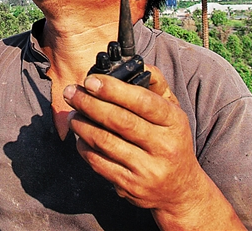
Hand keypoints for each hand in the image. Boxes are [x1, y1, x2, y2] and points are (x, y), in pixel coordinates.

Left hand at [63, 66, 243, 229]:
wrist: (179, 189)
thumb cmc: (170, 140)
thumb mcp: (172, 111)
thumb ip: (155, 85)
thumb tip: (133, 63)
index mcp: (174, 123)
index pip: (143, 102)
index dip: (114, 89)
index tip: (91, 80)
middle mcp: (164, 147)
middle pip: (119, 121)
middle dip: (89, 103)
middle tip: (71, 92)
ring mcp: (147, 170)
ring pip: (105, 142)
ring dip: (82, 124)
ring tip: (74, 112)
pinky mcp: (130, 186)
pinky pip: (98, 162)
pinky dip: (84, 146)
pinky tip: (80, 136)